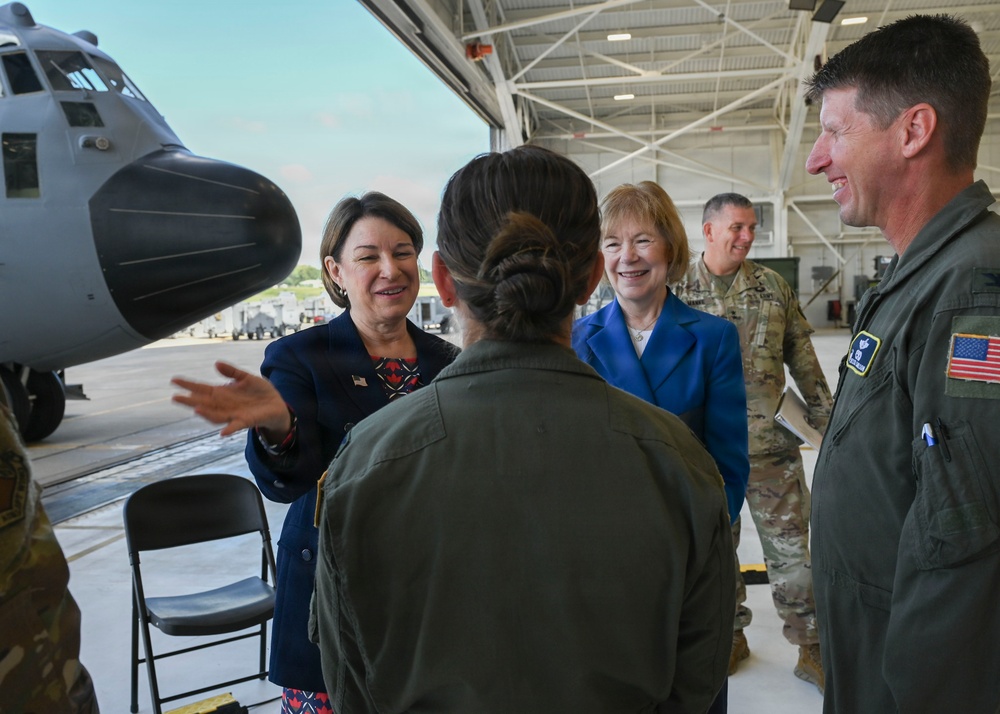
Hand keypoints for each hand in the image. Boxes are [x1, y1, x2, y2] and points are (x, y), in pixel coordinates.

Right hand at [171, 361, 290, 437]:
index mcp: (223, 393)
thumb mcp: (247, 377)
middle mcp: (224, 405)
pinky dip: (229, 429)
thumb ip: (232, 372)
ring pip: (216, 415)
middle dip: (190, 401)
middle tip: (175, 397)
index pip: (202, 388)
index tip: (174, 380)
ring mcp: (234, 414)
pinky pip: (236, 426)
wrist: (278, 405)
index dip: (189, 385)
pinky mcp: (246, 421)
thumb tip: (216, 364)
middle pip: (204, 403)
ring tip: (196, 409)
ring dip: (207, 414)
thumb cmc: (260, 392)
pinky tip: (223, 432)